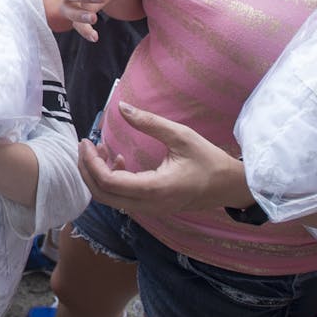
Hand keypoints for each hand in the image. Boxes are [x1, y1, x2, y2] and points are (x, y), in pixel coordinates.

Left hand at [78, 102, 246, 214]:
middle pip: (103, 196)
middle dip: (87, 170)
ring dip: (99, 176)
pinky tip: (119, 160)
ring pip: (111, 200)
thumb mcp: (180, 136)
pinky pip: (122, 200)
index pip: (109, 182)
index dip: (91, 162)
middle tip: (85, 145)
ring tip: (102, 149)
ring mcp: (150, 209)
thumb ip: (149, 122)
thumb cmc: (209, 160)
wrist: (231, 186)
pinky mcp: (152, 207)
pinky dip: (112, 182)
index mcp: (154, 189)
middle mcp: (149, 204)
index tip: (86, 141)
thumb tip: (121, 107)